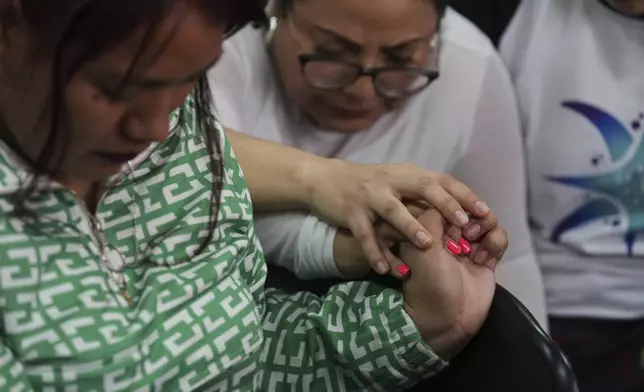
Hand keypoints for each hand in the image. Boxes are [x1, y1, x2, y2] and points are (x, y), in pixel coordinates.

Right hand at [303, 160, 497, 274]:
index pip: (441, 180)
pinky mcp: (350, 211)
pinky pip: (365, 234)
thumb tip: (456, 208)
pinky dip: (375, 252)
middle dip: (445, 205)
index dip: (464, 195)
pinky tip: (384, 270)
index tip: (486, 212)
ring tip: (428, 245)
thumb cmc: (366, 183)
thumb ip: (420, 192)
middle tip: (464, 224)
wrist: (322, 179)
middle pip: (423, 188)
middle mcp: (391, 180)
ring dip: (411, 227)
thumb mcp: (395, 180)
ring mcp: (370, 195)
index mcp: (406, 174)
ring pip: (393, 210)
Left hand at [400, 209, 501, 359]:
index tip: (459, 214)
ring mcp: (468, 246)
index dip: (455, 203)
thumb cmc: (429, 282)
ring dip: (487, 227)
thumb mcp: (423, 247)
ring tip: (477, 244)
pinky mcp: (487, 259)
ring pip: (486, 221)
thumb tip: (446, 201)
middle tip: (469, 232)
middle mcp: (448, 235)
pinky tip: (486, 258)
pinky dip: (496, 243)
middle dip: (473, 214)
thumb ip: (432, 218)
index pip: (445, 202)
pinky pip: (498, 239)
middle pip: (469, 208)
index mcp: (427, 229)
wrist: (447, 320)